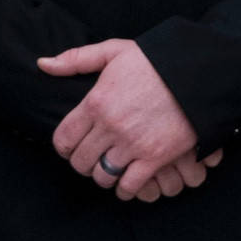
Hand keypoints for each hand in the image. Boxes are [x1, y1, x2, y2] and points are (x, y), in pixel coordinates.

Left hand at [38, 38, 220, 201]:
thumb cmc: (155, 60)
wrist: (197, 72)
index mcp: (96, 101)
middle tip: (93, 158)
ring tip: (110, 168)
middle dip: (83, 163)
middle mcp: (110, 126)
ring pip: (102, 176)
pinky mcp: (155, 157)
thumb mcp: (114, 51)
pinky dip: (125, 189)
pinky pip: (129, 186)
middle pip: (80, 161)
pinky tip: (128, 180)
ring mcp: (132, 144)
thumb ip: (76, 59)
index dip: (64, 147)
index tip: (72, 146)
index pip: (63, 139)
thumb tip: (43, 64)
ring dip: (103, 176)